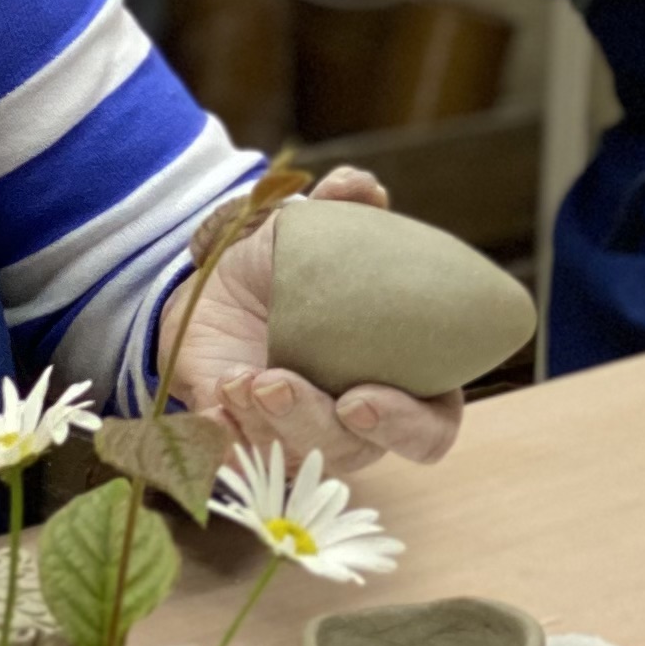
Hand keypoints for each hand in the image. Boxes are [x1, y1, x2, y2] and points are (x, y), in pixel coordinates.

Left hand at [165, 168, 464, 478]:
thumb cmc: (287, 266)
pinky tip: (218, 396)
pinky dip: (228, 431)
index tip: (359, 397)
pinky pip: (241, 458)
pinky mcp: (248, 444)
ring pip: (297, 455)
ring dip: (267, 422)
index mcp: (402, 376)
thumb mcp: (311, 230)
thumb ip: (343, 207)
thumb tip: (361, 187)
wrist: (214, 283)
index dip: (408, 425)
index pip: (431, 428)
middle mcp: (356, 419)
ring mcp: (301, 438)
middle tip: (279, 385)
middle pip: (358, 451)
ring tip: (241, 379)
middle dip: (315, 425)